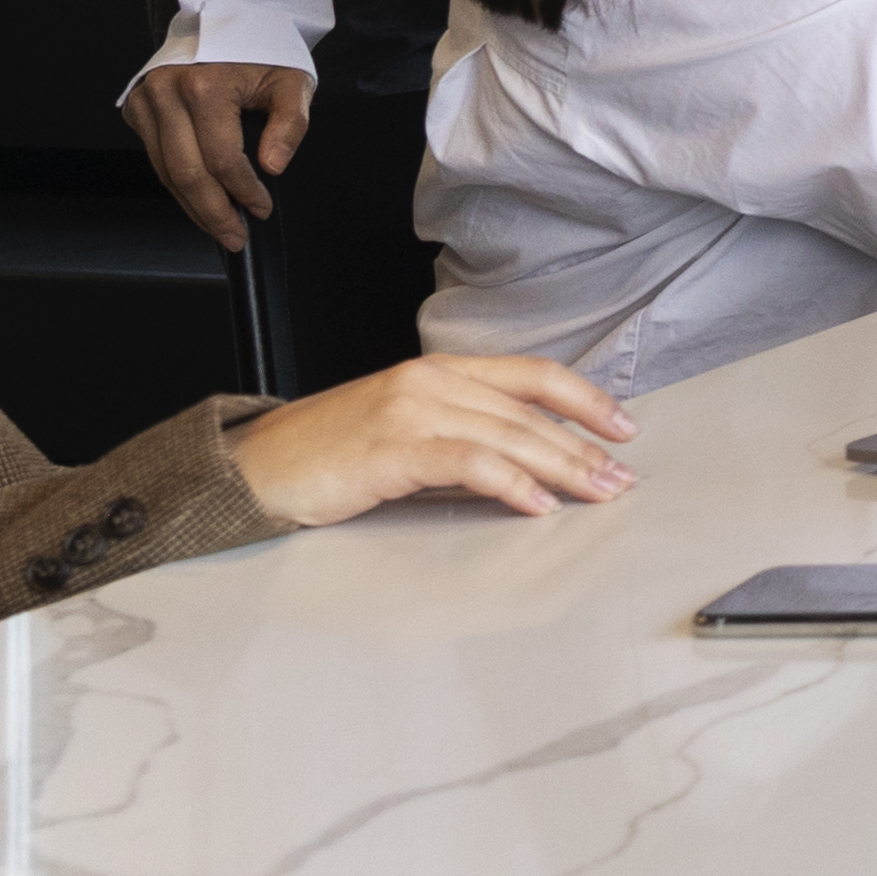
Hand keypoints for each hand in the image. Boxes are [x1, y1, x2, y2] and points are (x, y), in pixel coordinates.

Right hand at [127, 50, 318, 249]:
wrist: (229, 17)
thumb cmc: (262, 48)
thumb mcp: (291, 81)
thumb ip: (290, 124)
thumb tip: (274, 166)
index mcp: (204, 84)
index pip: (222, 158)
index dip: (243, 191)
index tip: (261, 209)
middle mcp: (167, 91)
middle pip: (187, 173)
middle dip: (212, 213)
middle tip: (234, 236)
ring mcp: (145, 99)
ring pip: (166, 171)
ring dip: (193, 206)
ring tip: (219, 226)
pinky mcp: (136, 107)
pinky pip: (156, 158)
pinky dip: (178, 183)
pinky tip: (199, 198)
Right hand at [227, 356, 637, 524]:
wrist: (252, 469)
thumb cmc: (325, 456)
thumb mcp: (402, 431)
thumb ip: (458, 435)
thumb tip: (524, 464)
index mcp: (437, 371)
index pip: (531, 375)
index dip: (585, 398)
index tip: (624, 427)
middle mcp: (430, 381)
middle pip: (529, 411)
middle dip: (584, 446)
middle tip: (623, 477)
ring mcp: (410, 410)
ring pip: (509, 434)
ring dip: (563, 467)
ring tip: (598, 493)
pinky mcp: (392, 447)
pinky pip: (468, 462)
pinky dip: (511, 483)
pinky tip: (537, 505)